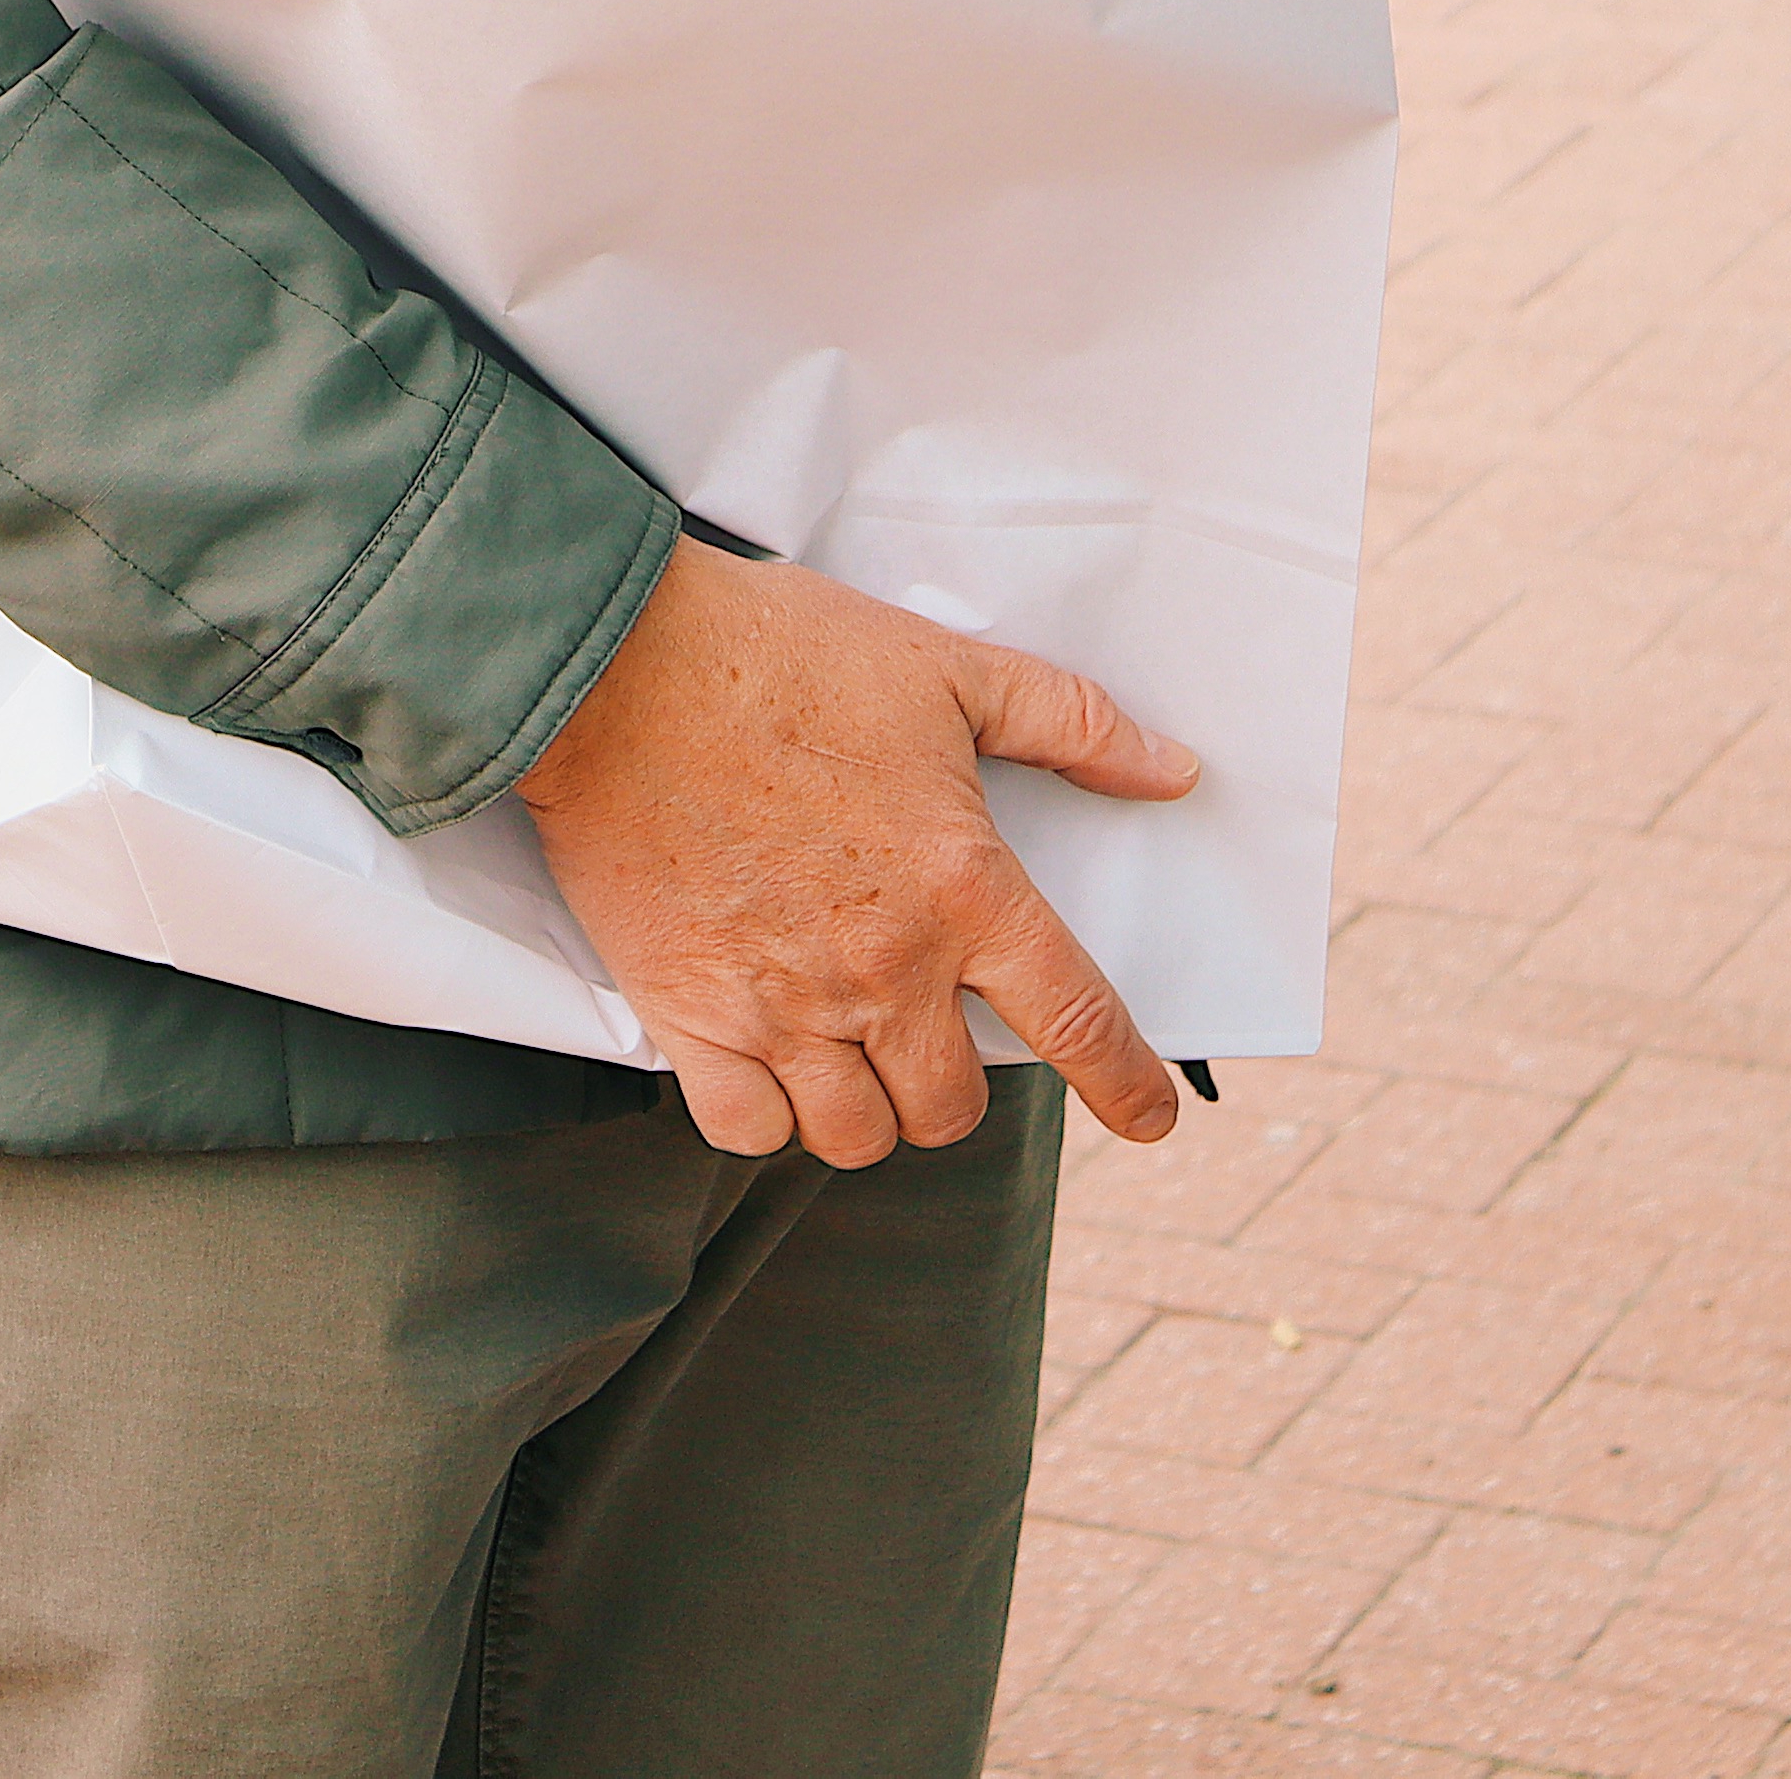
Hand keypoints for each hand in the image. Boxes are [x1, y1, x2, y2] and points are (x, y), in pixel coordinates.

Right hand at [514, 535, 1198, 1167]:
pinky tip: (767, 1065)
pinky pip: (746, 1129)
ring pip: (854, 1136)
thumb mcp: (945, 667)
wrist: (617, 662)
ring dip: (865, 1109)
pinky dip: (765, 1114)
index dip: (1125, 1083)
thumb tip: (1172, 769)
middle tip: (928, 1032)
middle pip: (950, 1107)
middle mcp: (882, 967)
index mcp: (961, 887)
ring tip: (849, 1054)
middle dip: (951, 1084)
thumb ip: (1069, 723)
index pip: (1075, 1020)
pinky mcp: (688, 1014)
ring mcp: (782, 1003)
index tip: (1148, 1118)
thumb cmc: (782, 654)